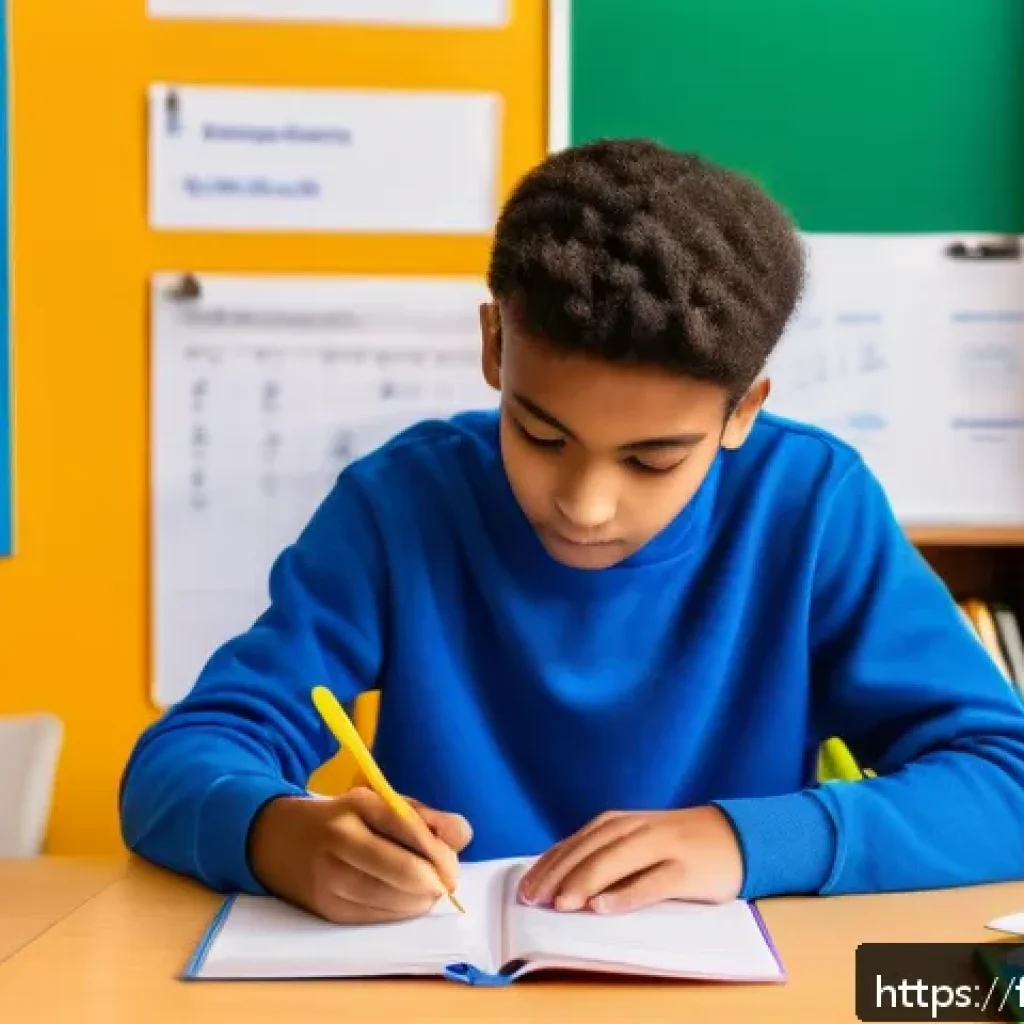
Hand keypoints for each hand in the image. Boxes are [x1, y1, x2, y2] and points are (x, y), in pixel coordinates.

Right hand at [248, 786, 472, 923]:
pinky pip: (373, 917)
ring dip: (418, 902)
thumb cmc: (344, 820)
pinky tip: (401, 903)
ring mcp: (329, 876)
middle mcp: (341, 838)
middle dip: (433, 883)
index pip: (409, 828)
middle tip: (444, 886)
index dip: (439, 854)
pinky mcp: (325, 908)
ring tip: (424, 894)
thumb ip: (427, 818)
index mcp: (359, 804)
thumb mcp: (382, 805)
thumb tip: (463, 836)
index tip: (454, 870)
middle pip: (403, 870)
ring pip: (391, 899)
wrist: (276, 839)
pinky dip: (396, 913)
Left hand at [517, 806, 743, 913]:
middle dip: (560, 875)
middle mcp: (637, 829)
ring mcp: (663, 847)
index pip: (576, 843)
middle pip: (591, 850)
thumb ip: (603, 855)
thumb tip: (558, 881)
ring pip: (616, 861)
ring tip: (562, 904)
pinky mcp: (686, 869)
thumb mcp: (636, 842)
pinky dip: (626, 894)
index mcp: (620, 823)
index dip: (548, 864)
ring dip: (586, 882)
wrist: (734, 836)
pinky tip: (604, 907)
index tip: (524, 888)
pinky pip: (652, 882)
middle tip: (535, 900)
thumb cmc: (675, 846)